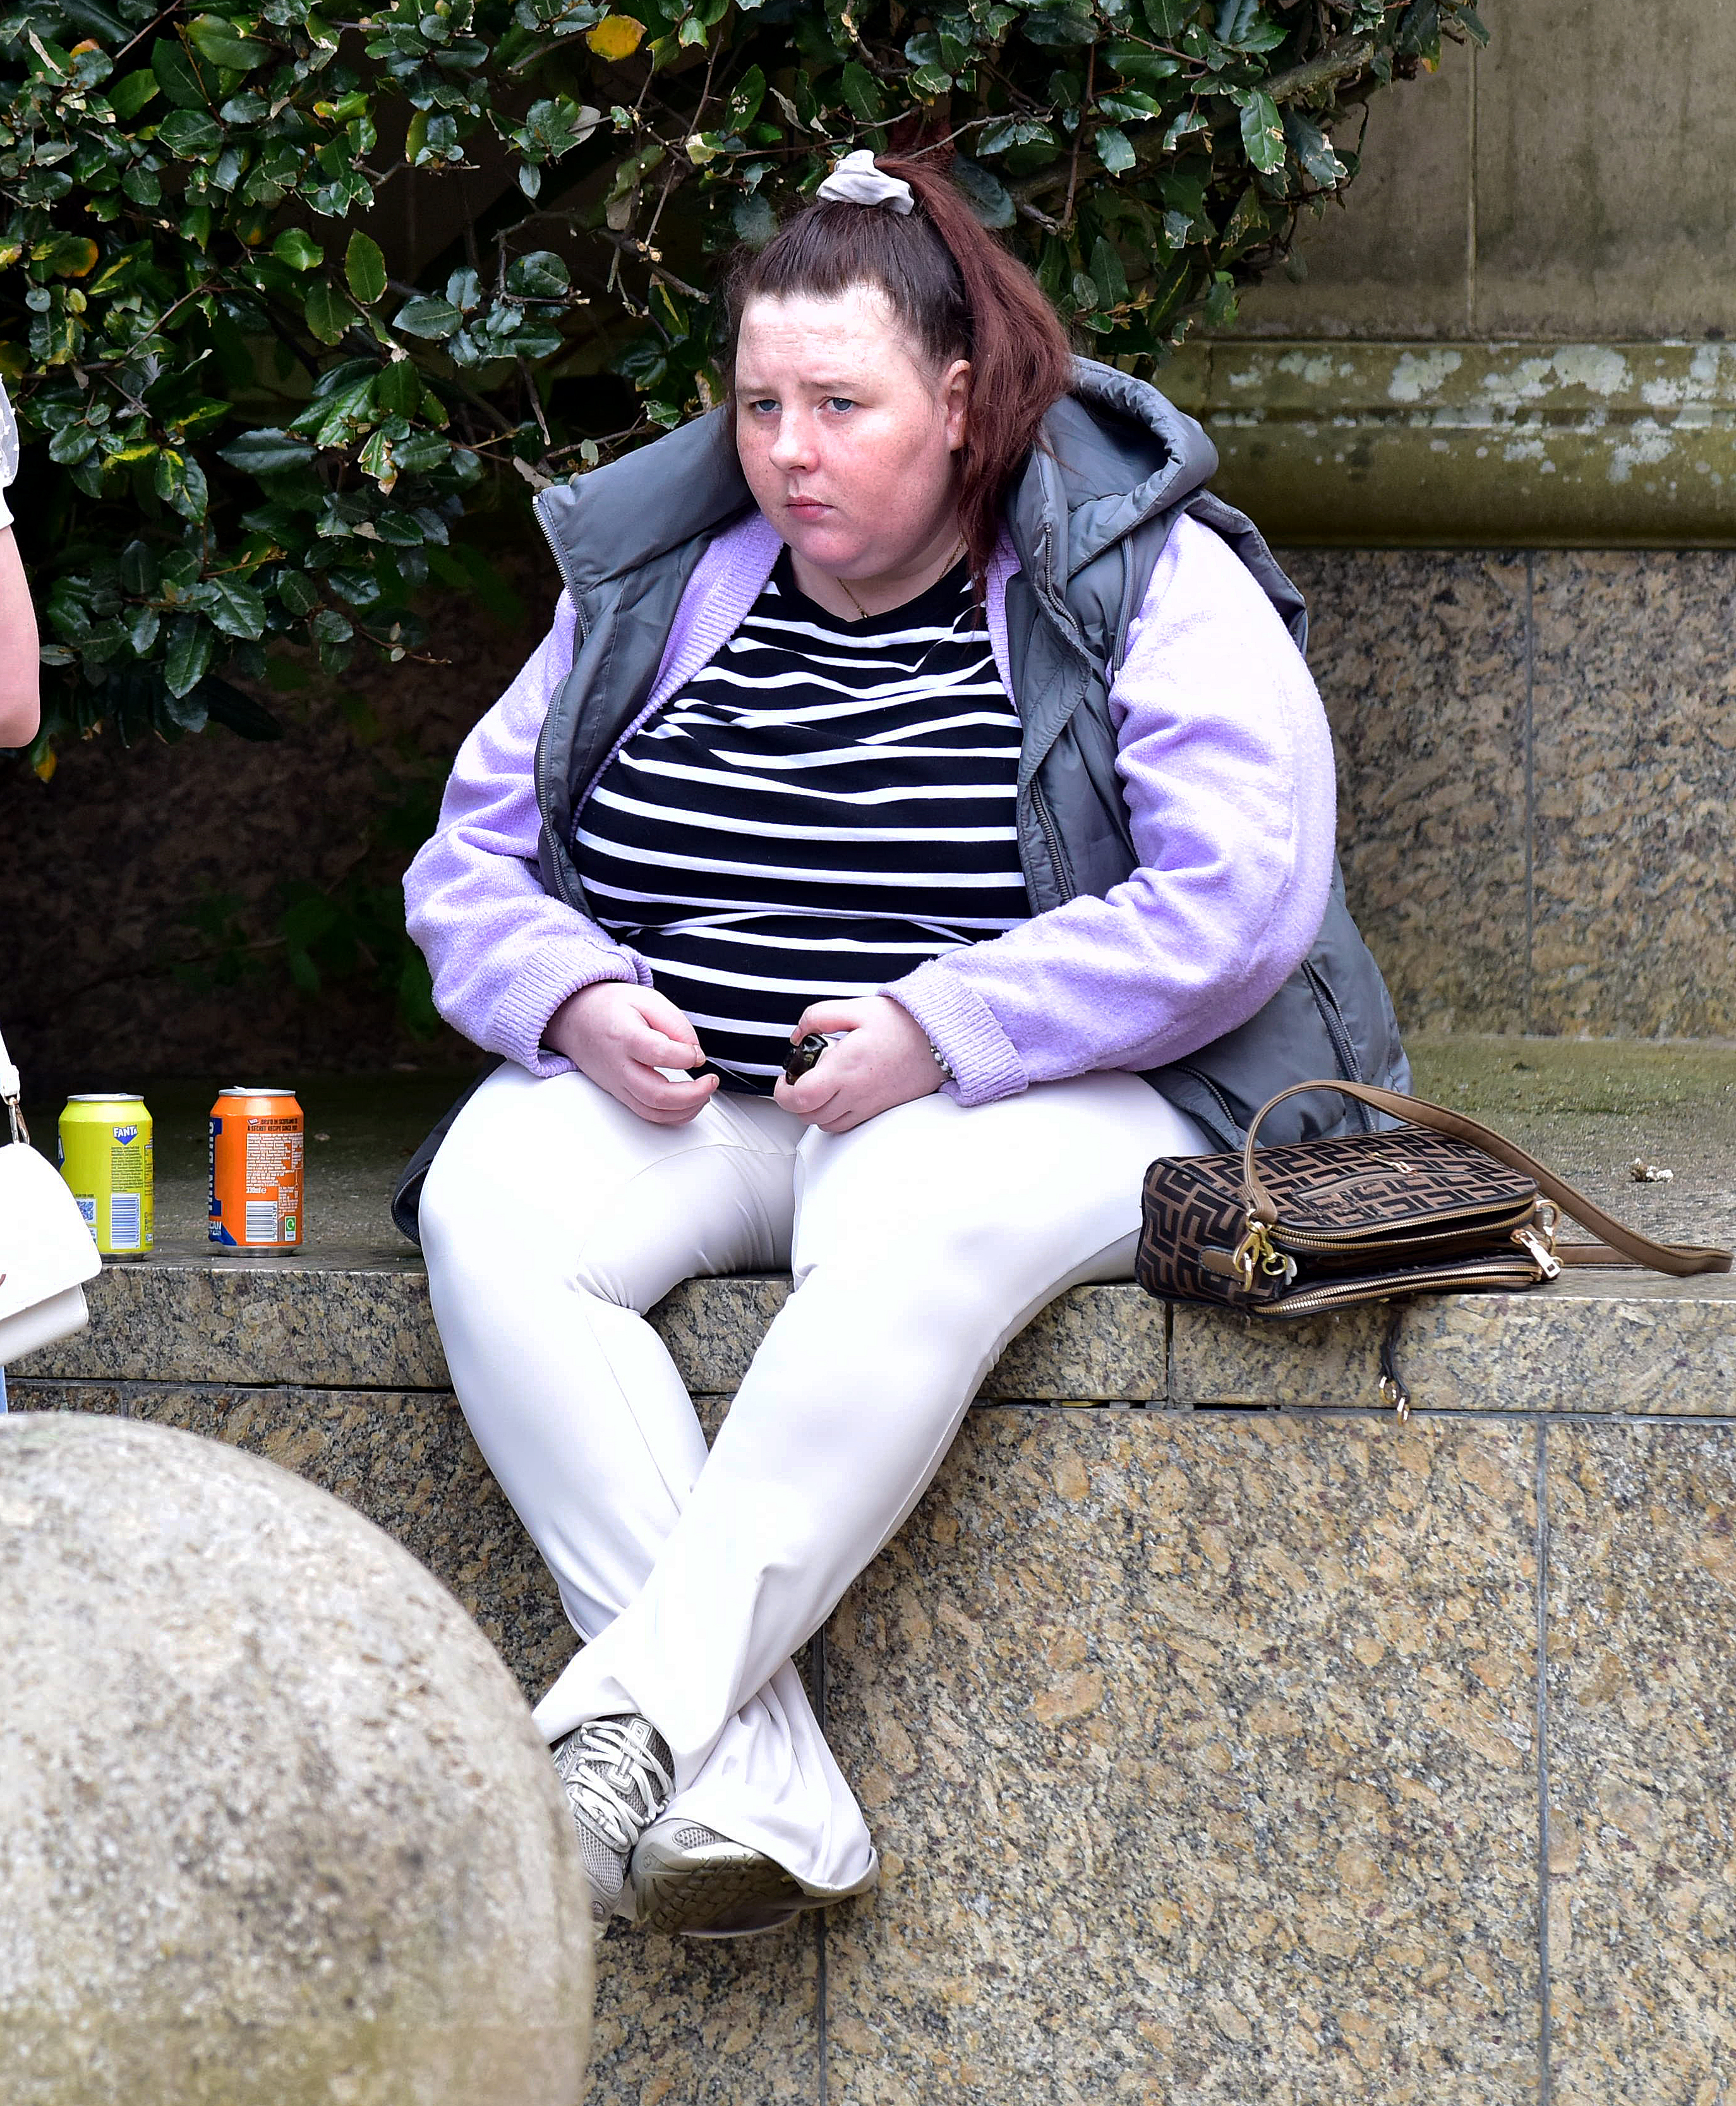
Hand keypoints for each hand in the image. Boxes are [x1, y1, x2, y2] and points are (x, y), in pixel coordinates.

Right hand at [544, 981, 719, 1126]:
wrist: (574, 1020)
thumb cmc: (612, 1007)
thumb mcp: (646, 998)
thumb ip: (675, 1023)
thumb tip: (696, 1054)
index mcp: (624, 1035)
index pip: (658, 1053)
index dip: (685, 1056)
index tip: (697, 1053)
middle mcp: (619, 1065)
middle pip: (656, 1094)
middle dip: (693, 1094)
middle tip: (711, 1081)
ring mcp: (617, 1084)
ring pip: (653, 1112)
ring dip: (687, 1109)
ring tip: (706, 1092)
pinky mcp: (620, 1095)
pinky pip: (648, 1114)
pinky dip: (674, 1115)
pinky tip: (691, 1102)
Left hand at [772, 996, 943, 1132]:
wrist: (939, 1040)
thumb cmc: (901, 1023)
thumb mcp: (856, 1008)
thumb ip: (818, 1017)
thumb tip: (797, 1037)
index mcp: (845, 1066)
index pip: (801, 1097)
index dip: (783, 1092)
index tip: (786, 1078)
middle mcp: (855, 1092)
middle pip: (808, 1115)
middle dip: (795, 1100)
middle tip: (799, 1080)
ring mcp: (868, 1105)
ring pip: (825, 1124)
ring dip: (813, 1110)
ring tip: (819, 1086)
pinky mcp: (879, 1111)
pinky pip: (845, 1126)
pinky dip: (832, 1117)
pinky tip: (837, 1095)